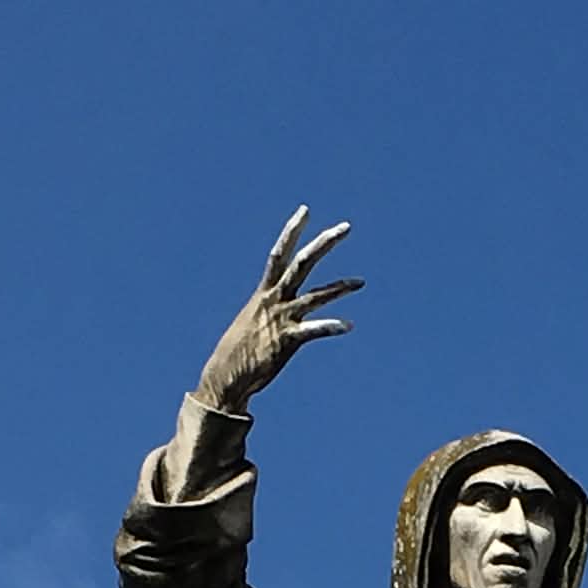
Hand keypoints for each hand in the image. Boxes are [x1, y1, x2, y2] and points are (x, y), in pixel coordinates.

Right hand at [194, 207, 362, 411]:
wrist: (226, 376)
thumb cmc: (239, 351)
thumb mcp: (253, 322)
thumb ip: (268, 310)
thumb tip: (275, 306)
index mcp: (264, 293)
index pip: (279, 253)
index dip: (292, 231)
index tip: (305, 210)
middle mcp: (274, 300)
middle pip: (301, 263)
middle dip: (324, 243)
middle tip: (346, 227)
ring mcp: (282, 319)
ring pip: (316, 296)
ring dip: (340, 287)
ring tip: (361, 282)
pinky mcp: (287, 341)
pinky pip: (314, 330)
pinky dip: (331, 326)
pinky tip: (348, 325)